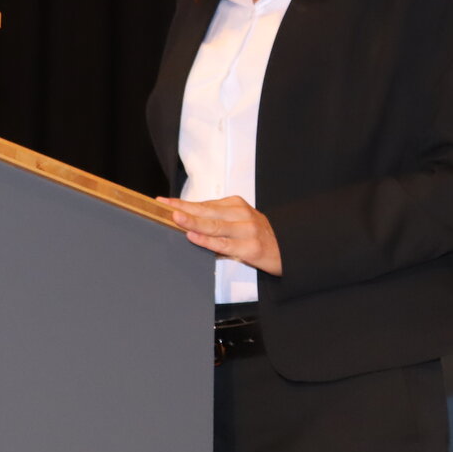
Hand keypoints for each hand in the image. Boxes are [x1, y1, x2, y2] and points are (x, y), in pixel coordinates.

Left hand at [157, 195, 282, 275]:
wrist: (290, 250)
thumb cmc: (258, 237)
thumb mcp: (240, 222)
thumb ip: (217, 221)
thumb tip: (187, 224)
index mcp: (236, 204)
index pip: (203, 203)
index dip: (182, 203)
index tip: (162, 202)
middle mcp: (241, 213)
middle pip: (206, 210)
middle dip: (182, 209)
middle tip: (163, 207)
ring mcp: (246, 229)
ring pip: (214, 225)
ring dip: (193, 221)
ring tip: (175, 218)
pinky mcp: (250, 247)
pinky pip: (224, 243)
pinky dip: (207, 240)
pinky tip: (193, 237)